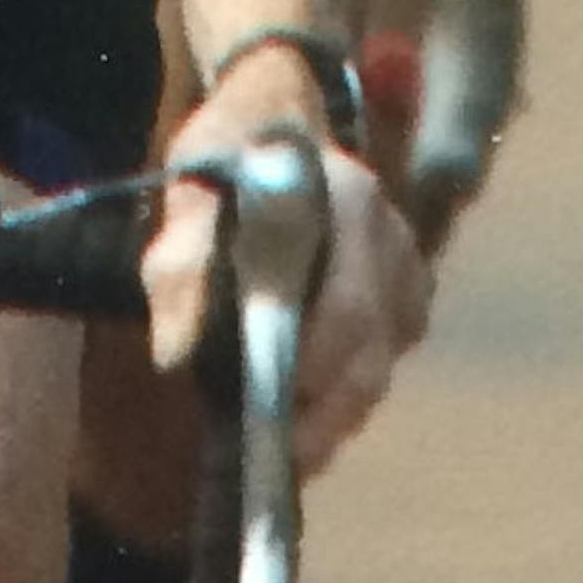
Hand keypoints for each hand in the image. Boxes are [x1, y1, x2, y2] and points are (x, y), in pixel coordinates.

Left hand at [141, 57, 430, 477]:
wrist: (270, 120)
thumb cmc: (225, 159)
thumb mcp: (188, 194)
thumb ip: (182, 266)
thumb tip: (175, 354)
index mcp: (346, 198)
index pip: (346, 308)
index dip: (312, 372)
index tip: (272, 418)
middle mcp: (390, 234)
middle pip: (370, 353)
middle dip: (323, 417)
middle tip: (274, 461)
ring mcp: (406, 265)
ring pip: (379, 366)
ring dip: (333, 415)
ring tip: (282, 451)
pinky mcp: (407, 294)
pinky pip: (382, 360)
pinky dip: (343, 393)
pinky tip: (305, 414)